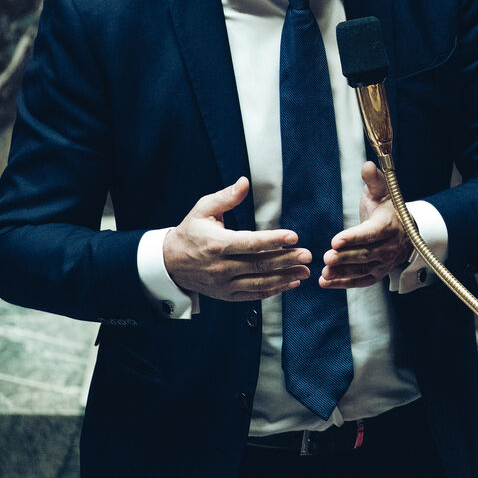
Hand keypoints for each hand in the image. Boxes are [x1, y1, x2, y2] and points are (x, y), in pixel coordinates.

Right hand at [162, 177, 311, 300]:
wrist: (170, 263)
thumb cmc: (191, 232)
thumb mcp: (203, 209)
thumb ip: (226, 197)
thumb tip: (244, 182)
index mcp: (217, 244)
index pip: (250, 243)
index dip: (273, 240)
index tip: (294, 236)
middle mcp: (221, 266)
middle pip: (259, 265)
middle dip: (286, 260)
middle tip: (308, 255)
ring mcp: (223, 283)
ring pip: (259, 283)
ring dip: (285, 278)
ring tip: (305, 271)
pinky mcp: (226, 294)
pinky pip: (253, 294)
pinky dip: (273, 291)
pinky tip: (290, 283)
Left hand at [319, 162, 413, 289]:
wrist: (403, 231)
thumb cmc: (387, 208)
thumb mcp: (382, 191)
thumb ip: (374, 180)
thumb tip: (367, 165)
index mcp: (388, 225)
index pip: (371, 233)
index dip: (354, 237)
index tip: (336, 240)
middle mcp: (389, 247)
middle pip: (366, 254)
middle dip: (346, 257)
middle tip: (327, 257)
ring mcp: (384, 263)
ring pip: (363, 270)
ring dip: (343, 273)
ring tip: (325, 272)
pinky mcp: (377, 274)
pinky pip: (360, 281)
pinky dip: (343, 284)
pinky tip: (326, 282)